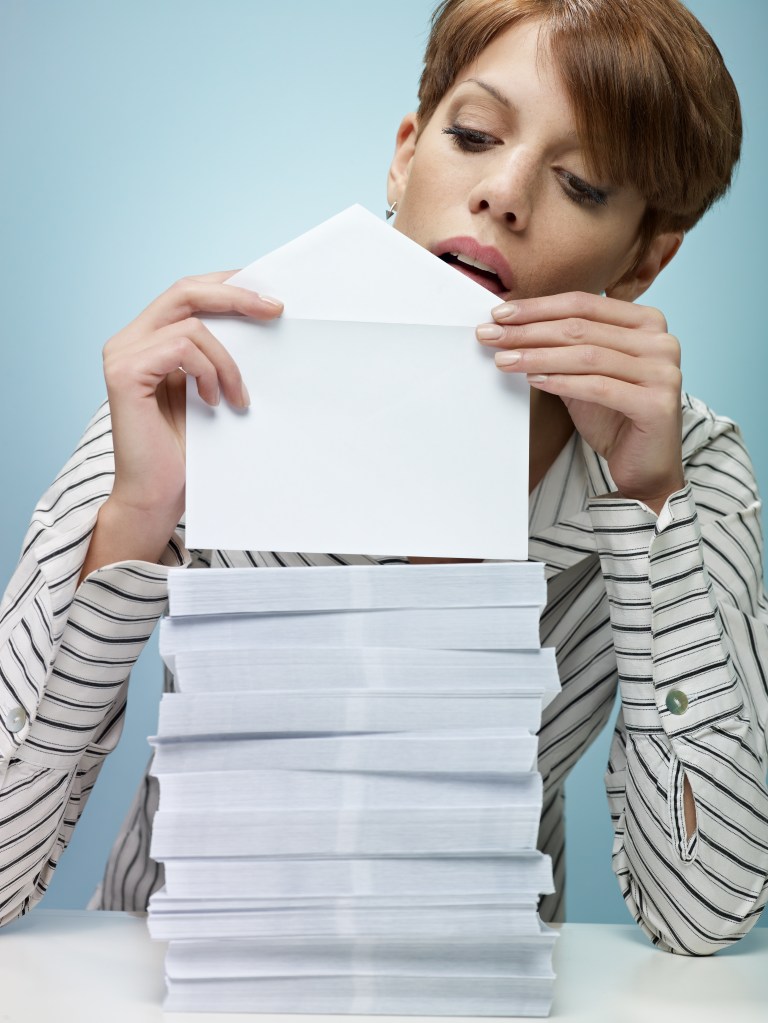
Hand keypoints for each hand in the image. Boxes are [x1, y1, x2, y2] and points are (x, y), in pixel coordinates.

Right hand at [102, 271, 282, 526]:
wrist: (159, 497)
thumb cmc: (187, 452)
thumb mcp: (209, 390)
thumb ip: (217, 355)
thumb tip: (264, 317)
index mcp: (146, 339)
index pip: (187, 292)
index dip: (226, 284)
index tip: (267, 292)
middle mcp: (128, 340)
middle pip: (186, 291)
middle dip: (236, 295)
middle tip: (277, 309)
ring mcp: (122, 355)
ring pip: (192, 324)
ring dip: (227, 361)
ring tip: (238, 397)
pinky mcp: (124, 374)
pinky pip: (181, 347)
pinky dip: (208, 372)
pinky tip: (213, 402)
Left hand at [477, 292, 684, 512]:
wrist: (645, 466)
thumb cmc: (613, 416)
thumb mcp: (584, 373)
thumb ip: (561, 348)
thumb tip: (510, 327)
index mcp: (647, 322)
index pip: (583, 304)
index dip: (538, 307)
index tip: (499, 315)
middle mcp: (661, 341)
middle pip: (581, 328)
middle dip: (529, 331)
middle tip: (490, 335)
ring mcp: (663, 371)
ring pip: (587, 356)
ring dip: (538, 356)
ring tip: (503, 360)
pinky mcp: (657, 404)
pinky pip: (598, 387)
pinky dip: (562, 382)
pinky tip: (533, 381)